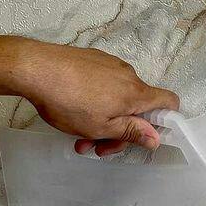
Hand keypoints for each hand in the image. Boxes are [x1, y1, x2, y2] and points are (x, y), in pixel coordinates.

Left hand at [12, 41, 178, 154]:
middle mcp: (128, 75)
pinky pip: (103, 84)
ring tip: (77, 133)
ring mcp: (109, 64)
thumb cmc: (69, 102)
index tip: (144, 135)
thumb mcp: (101, 127)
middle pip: (137, 106)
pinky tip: (73, 109)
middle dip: (120, 130)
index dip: (166, 120)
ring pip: (117, 97)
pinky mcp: (93, 59)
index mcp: (136, 93)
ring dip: (104, 117)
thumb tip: (156, 138)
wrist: (36, 68)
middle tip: (95, 147)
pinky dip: (95, 100)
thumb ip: (131, 132)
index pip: (169, 102)